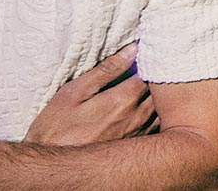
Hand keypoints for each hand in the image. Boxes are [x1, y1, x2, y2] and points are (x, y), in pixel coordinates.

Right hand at [23, 44, 157, 145]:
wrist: (53, 167)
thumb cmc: (56, 128)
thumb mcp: (74, 93)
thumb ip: (105, 71)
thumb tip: (132, 50)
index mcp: (122, 100)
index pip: (151, 72)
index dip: (151, 61)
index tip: (148, 53)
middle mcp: (137, 117)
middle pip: (161, 90)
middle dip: (159, 77)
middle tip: (153, 67)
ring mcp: (140, 133)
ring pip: (163, 108)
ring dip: (161, 95)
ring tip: (152, 85)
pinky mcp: (138, 145)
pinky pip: (159, 124)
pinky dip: (159, 112)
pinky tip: (150, 107)